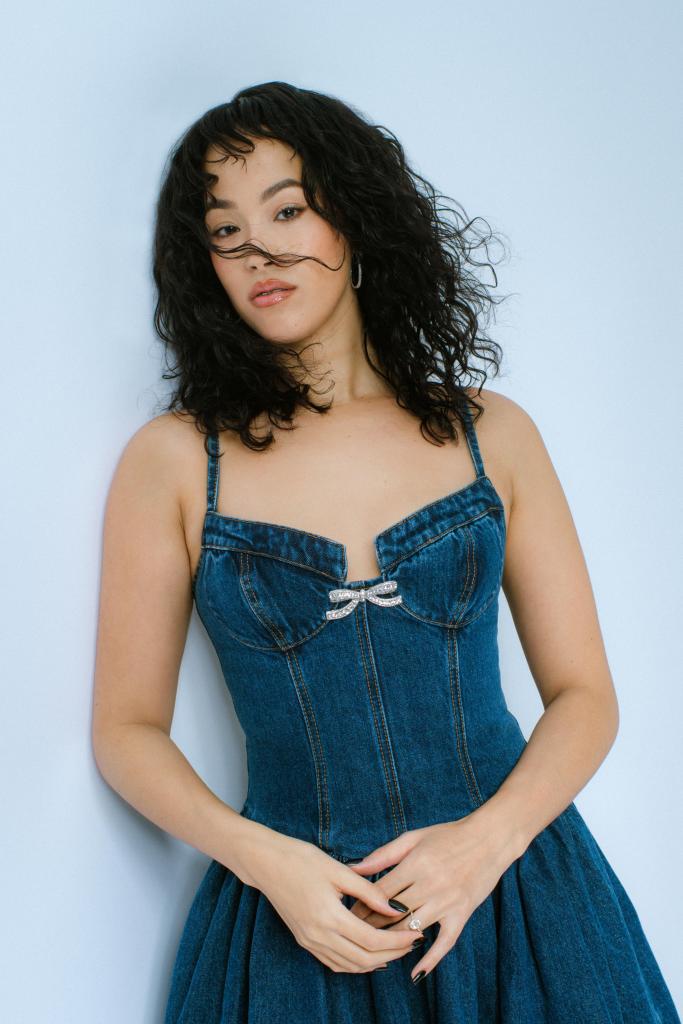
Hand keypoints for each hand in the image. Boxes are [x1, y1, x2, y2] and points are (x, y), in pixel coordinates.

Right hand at [246, 830, 425, 973]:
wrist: (266, 863)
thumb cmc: (301, 859)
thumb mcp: (338, 870)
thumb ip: (368, 891)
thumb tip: (395, 907)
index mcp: (329, 916)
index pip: (372, 940)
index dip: (397, 941)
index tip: (415, 934)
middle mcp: (319, 935)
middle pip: (364, 959)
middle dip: (392, 954)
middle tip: (412, 942)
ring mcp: (310, 941)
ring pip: (350, 965)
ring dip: (376, 962)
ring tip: (396, 948)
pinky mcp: (304, 940)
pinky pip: (335, 962)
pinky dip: (355, 963)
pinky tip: (369, 954)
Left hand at [346, 815, 517, 980]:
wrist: (489, 838)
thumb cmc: (448, 835)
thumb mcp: (413, 838)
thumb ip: (382, 855)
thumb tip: (353, 868)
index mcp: (416, 864)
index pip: (381, 893)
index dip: (361, 905)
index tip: (347, 913)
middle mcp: (431, 885)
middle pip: (392, 914)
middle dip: (370, 925)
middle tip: (353, 933)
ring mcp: (448, 902)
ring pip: (412, 929)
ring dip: (391, 940)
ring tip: (373, 948)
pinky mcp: (462, 914)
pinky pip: (445, 942)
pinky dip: (430, 959)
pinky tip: (415, 973)